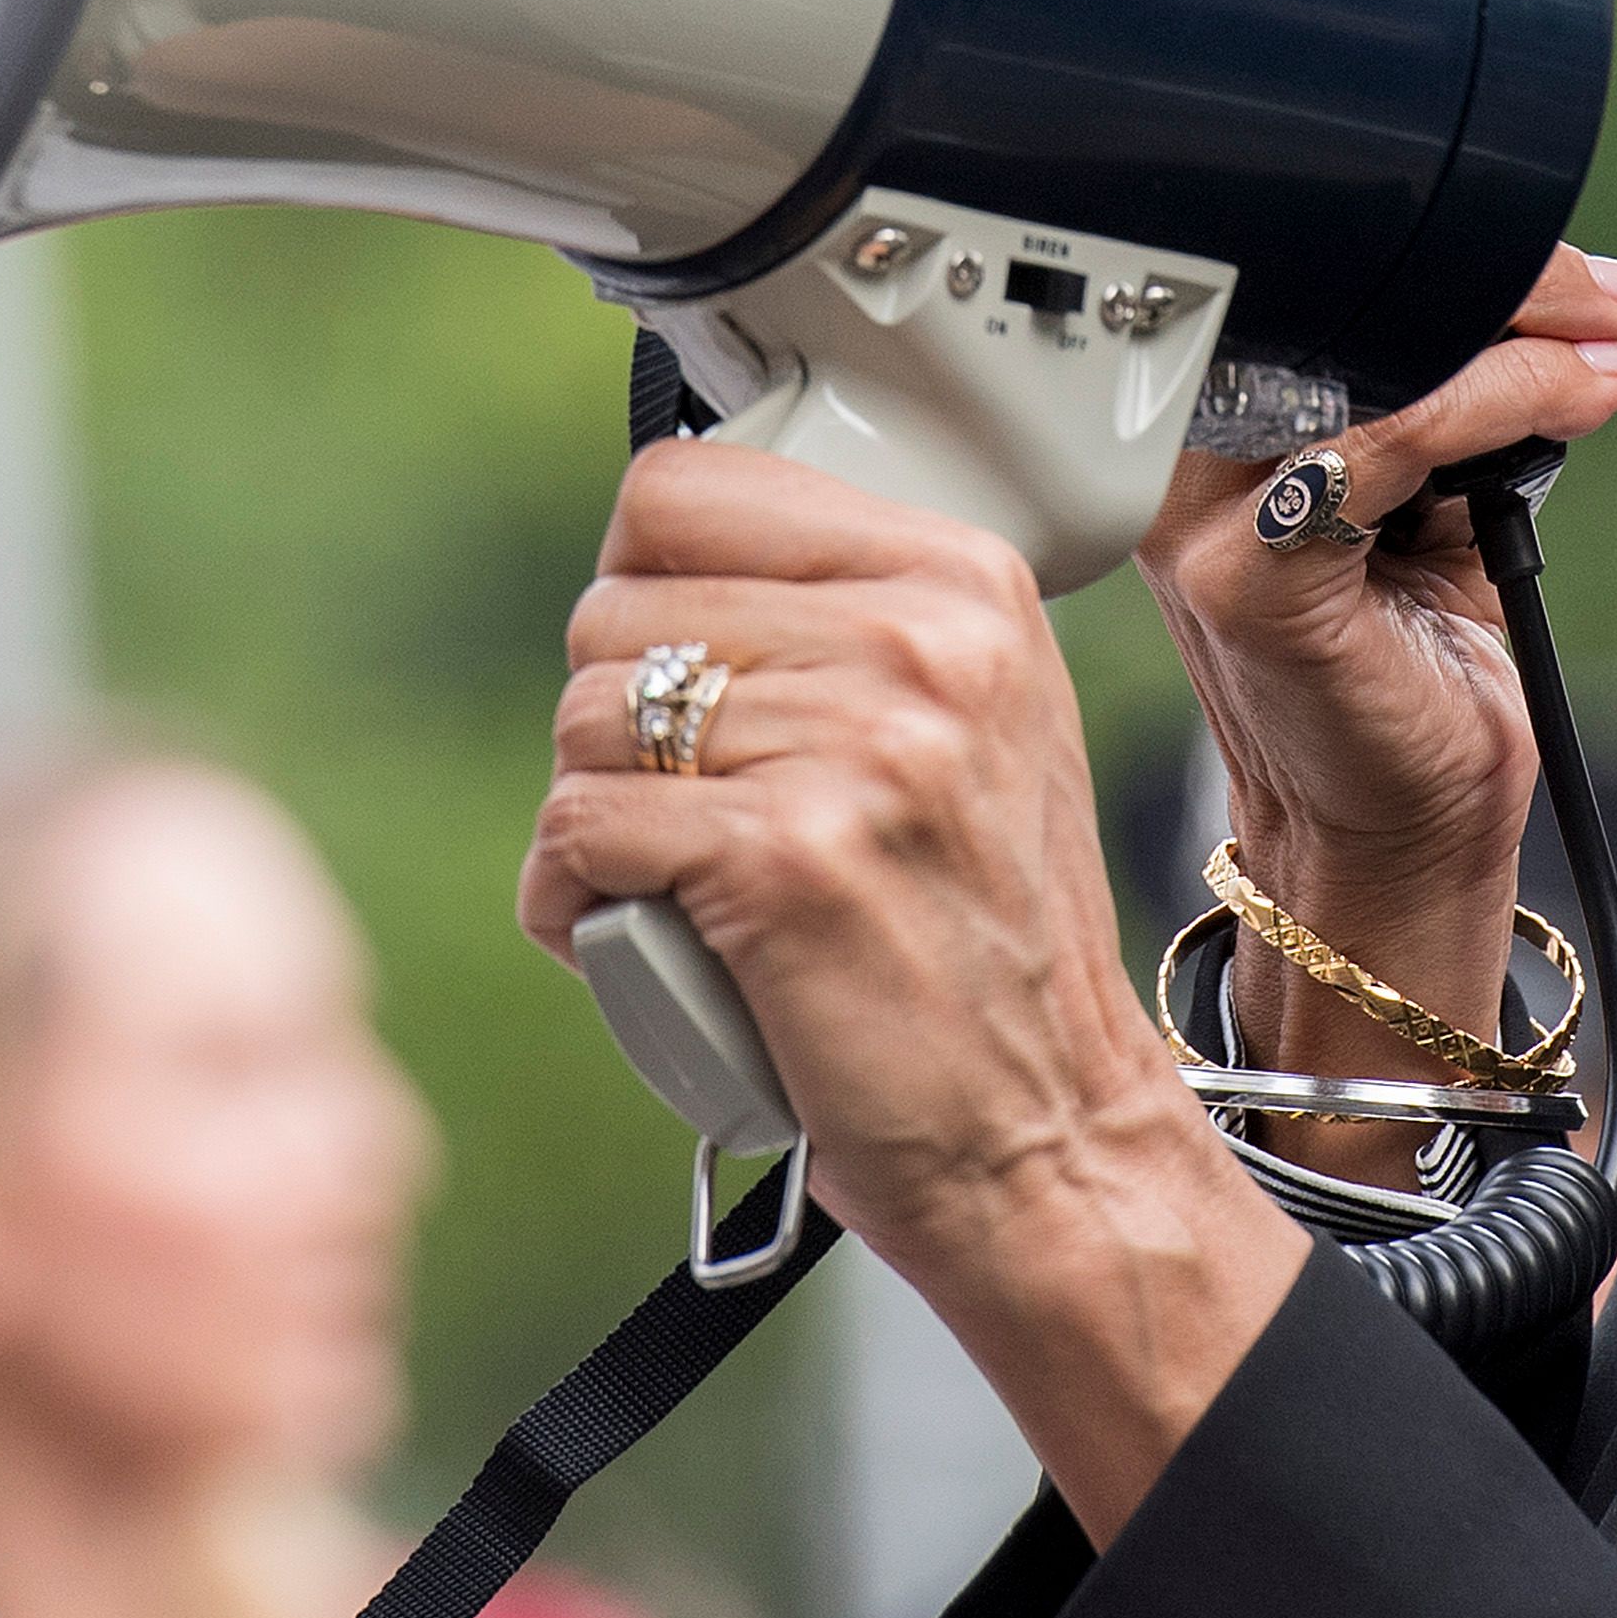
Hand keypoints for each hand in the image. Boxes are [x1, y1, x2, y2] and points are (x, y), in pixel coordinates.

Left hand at [519, 445, 1305, 1534]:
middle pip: (614, 608)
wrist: (1042, 1127)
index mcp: (960, 583)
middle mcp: (921, 643)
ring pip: (583, 722)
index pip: (683, 489)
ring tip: (676, 885)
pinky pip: (578, 832)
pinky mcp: (785, 860)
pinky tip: (644, 939)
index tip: (679, 677)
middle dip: (613, 724)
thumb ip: (847, 616)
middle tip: (690, 814)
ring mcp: (859, 748)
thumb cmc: (978, 943)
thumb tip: (660, 559)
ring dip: (590, 820)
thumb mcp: (969, 723)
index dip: (640, 589)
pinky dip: (574, 903)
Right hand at [1144, 250, 1616, 1091]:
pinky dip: (1489, 402)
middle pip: (1318, 304)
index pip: (1310, 289)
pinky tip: (1573, 395)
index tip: (1565, 267)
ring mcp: (1196, 525)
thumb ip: (1447, 394)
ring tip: (1605, 338)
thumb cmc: (1415, 670)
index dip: (1437, 252)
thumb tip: (1547, 289)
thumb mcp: (1431, 498)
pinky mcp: (1245, 581)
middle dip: (1486, 280)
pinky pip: (1375, 444)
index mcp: (1209, 433)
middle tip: (1604, 291)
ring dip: (1504, 333)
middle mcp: (1179, 468)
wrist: (1402, 835)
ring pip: (1348, 358)